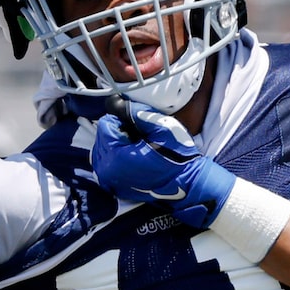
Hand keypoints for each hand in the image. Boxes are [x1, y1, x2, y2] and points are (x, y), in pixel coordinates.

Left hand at [89, 99, 235, 228]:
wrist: (186, 183)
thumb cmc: (176, 156)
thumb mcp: (160, 126)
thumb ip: (135, 112)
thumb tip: (114, 101)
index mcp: (116, 156)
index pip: (106, 124)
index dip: (123, 120)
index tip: (140, 128)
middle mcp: (107, 171)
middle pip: (102, 137)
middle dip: (119, 133)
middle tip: (140, 139)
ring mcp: (110, 181)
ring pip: (102, 149)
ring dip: (117, 144)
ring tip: (138, 148)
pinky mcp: (114, 187)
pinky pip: (106, 164)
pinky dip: (116, 157)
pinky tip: (134, 158)